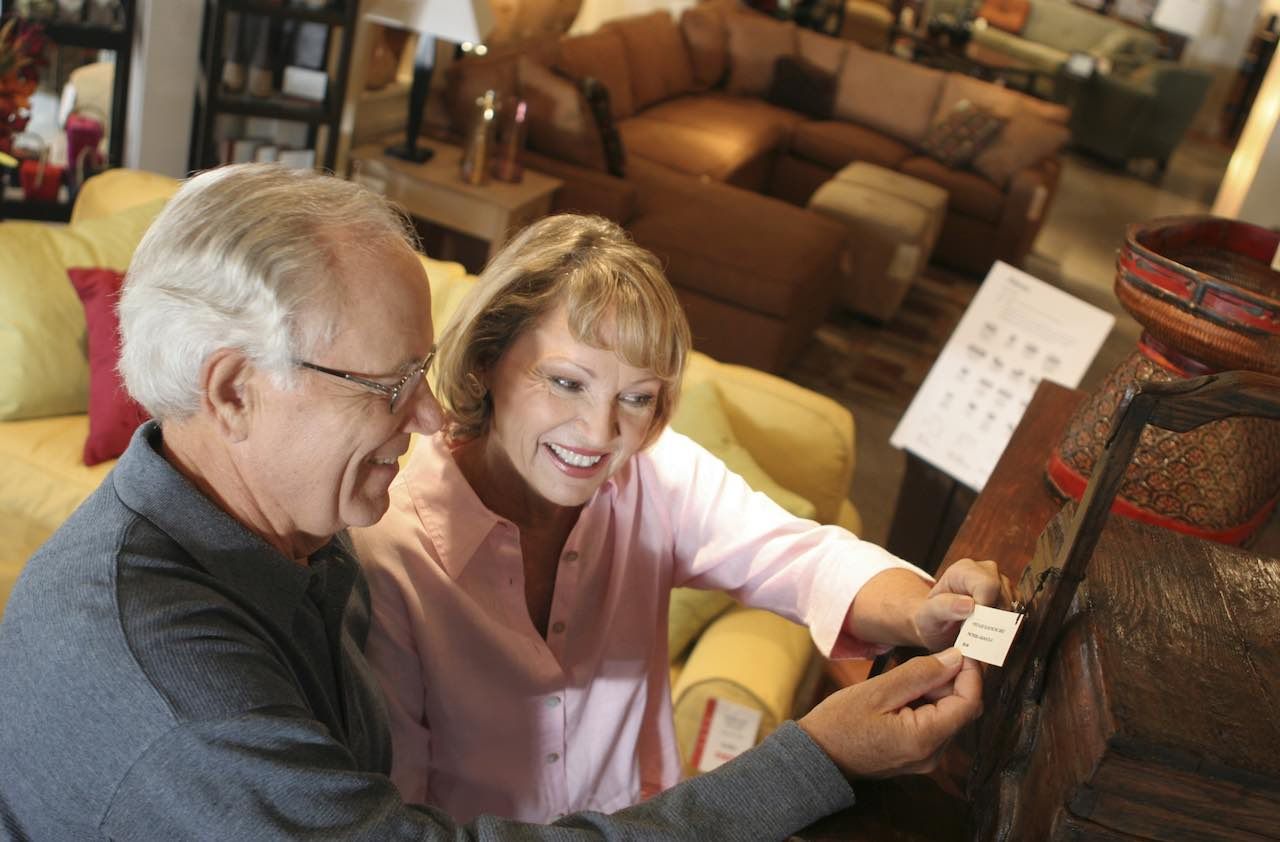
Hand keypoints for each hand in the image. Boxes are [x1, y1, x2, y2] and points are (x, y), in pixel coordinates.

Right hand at [798, 649, 981, 779]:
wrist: (817, 757)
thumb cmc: (840, 723)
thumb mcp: (878, 690)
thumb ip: (920, 673)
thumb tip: (956, 659)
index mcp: (925, 739)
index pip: (969, 703)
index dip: (971, 673)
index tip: (961, 649)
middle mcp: (933, 754)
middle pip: (962, 710)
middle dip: (952, 680)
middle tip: (926, 659)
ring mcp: (925, 758)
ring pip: (949, 716)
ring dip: (937, 691)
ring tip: (906, 677)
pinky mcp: (917, 756)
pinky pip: (935, 725)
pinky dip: (927, 704)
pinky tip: (903, 693)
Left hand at [911, 558, 1006, 652]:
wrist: (937, 625)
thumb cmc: (930, 618)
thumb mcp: (926, 616)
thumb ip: (943, 607)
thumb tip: (969, 604)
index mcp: (964, 570)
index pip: (988, 585)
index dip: (985, 608)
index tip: (973, 625)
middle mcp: (986, 571)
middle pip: (1004, 597)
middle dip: (992, 621)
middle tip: (974, 634)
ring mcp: (1002, 584)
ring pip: (1014, 608)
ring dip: (1000, 627)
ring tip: (978, 634)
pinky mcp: (1011, 598)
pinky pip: (1018, 615)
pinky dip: (1007, 629)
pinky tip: (989, 634)